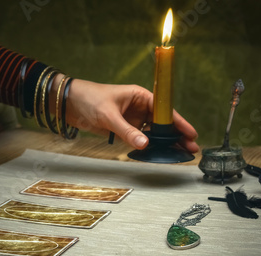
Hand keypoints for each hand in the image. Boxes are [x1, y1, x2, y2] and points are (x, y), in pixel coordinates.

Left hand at [63, 78, 198, 152]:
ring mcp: (132, 119)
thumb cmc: (89, 98)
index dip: (179, 122)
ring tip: (178, 154)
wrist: (69, 103)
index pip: (165, 110)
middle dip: (177, 136)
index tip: (191, 133)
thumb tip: (145, 144)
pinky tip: (158, 154)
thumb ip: (126, 131)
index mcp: (140, 96)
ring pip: (153, 132)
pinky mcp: (124, 129)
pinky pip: (140, 138)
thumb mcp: (108, 115)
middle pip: (163, 123)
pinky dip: (148, 146)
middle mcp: (140, 107)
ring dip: (165, 143)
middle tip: (190, 149)